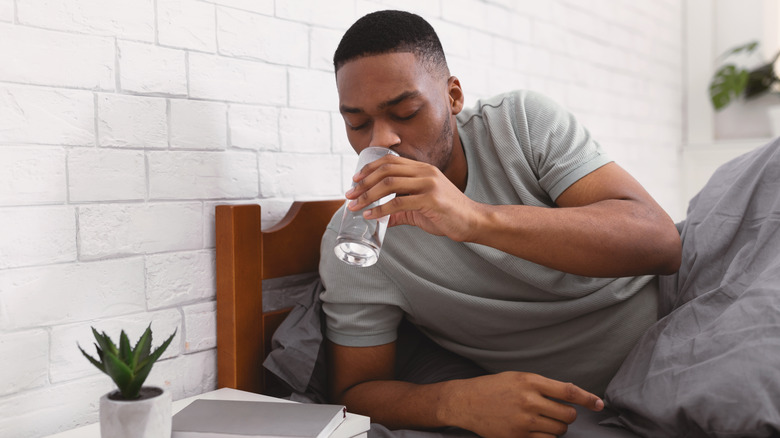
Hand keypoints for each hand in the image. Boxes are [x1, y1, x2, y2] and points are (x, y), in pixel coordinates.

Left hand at [345, 154, 479, 240]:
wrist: (473, 222)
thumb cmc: (447, 214)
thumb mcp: (419, 210)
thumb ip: (399, 212)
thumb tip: (379, 219)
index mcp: (422, 169)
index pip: (390, 161)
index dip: (369, 169)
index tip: (354, 180)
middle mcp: (424, 171)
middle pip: (386, 171)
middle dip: (363, 183)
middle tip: (349, 195)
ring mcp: (428, 184)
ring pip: (389, 185)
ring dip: (367, 196)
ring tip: (355, 206)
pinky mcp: (431, 199)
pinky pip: (398, 203)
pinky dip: (380, 210)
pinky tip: (371, 216)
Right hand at [440, 372, 603, 437]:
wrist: (466, 402)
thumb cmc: (494, 387)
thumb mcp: (518, 377)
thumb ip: (544, 385)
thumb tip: (572, 393)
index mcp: (530, 381)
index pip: (568, 391)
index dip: (588, 399)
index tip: (599, 404)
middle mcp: (529, 401)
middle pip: (568, 415)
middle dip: (568, 416)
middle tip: (559, 413)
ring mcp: (523, 421)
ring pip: (558, 430)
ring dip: (557, 428)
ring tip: (543, 421)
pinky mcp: (518, 437)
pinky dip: (546, 437)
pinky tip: (536, 429)